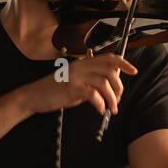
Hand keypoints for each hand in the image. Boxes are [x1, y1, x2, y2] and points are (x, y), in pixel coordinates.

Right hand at [23, 54, 137, 116]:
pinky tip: (99, 110)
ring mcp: (76, 76)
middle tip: (117, 99)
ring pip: (104, 83)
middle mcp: (81, 66)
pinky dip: (100, 104)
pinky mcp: (71, 88)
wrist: (34, 96)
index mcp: (83, 63)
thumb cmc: (56, 91)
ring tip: (111, 109)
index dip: (124, 63)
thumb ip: (92, 81)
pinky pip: (93, 94)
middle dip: (119, 86)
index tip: (134, 71)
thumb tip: (110, 85)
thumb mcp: (76, 82)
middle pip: (110, 70)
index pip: (108, 57)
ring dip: (112, 98)